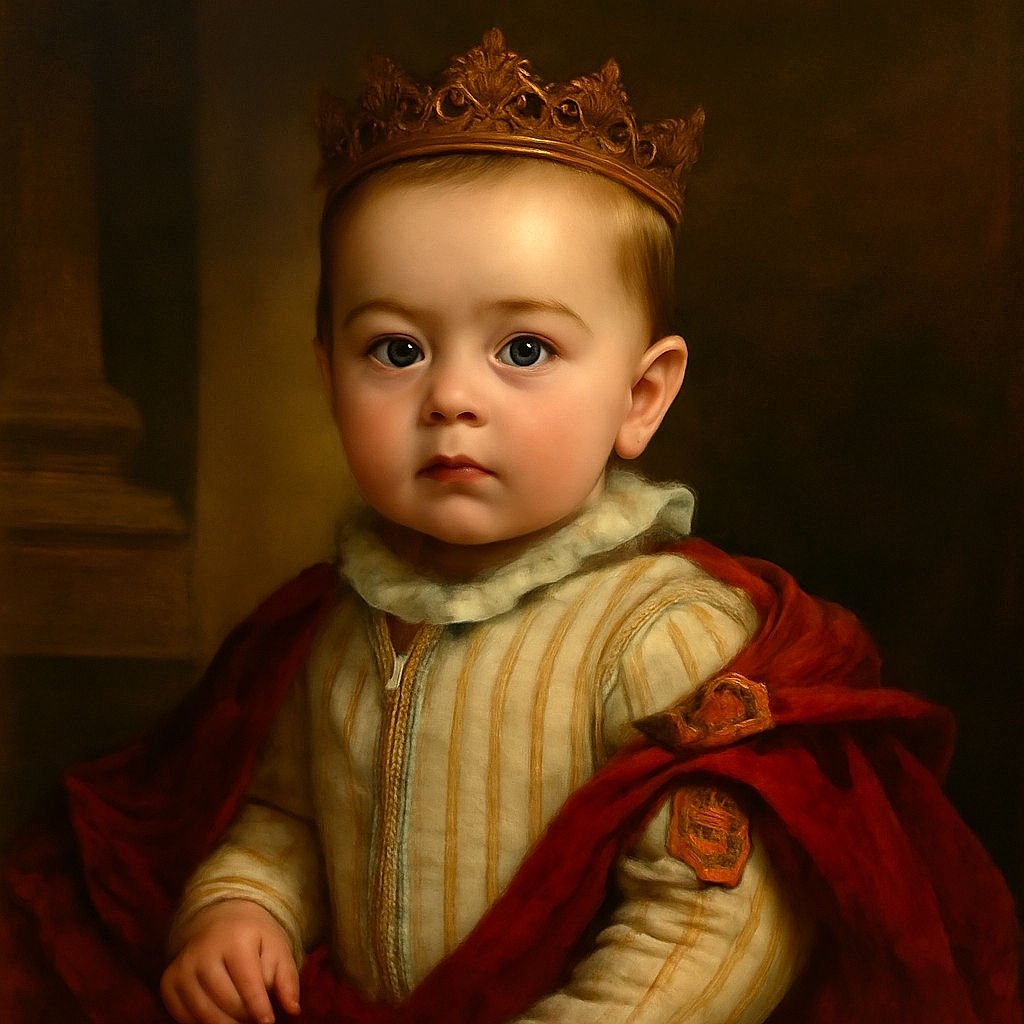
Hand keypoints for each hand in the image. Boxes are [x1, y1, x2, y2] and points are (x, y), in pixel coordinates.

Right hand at [161, 900, 301, 1023]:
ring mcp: (182, 967)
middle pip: (227, 1002)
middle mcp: (203, 951)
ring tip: (242, 1018)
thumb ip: (287, 979)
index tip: (268, 1022)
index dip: (259, 1007)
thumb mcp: (277, 948)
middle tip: (257, 1017)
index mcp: (235, 938)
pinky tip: (220, 1015)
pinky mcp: (169, 982)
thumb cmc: (254, 938)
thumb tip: (294, 1009)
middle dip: (246, 1016)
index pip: (248, 982)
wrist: (220, 919)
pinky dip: (205, 1022)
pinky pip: (185, 1017)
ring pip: (205, 1014)